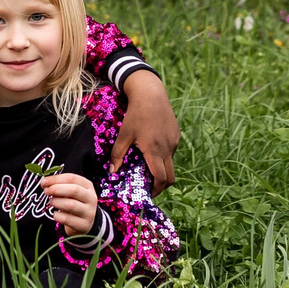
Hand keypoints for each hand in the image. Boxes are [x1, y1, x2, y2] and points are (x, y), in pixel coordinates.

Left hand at [41, 171, 98, 236]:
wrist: (84, 223)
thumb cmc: (75, 203)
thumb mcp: (71, 192)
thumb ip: (59, 186)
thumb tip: (45, 183)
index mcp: (88, 186)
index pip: (72, 178)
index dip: (56, 179)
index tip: (44, 181)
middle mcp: (91, 198)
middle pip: (74, 190)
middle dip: (56, 189)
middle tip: (46, 191)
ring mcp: (88, 212)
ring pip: (71, 205)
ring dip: (56, 202)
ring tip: (52, 202)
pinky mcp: (83, 225)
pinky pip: (66, 219)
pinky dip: (57, 215)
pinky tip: (55, 214)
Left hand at [109, 70, 179, 191]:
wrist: (150, 93)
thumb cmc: (135, 114)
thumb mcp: (124, 134)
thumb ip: (118, 154)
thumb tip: (112, 172)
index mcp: (155, 151)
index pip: (160, 178)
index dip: (156, 190)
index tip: (148, 194)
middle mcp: (168, 148)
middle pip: (170, 176)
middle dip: (161, 184)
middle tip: (150, 186)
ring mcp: (174, 141)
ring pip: (171, 162)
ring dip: (162, 168)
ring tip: (148, 164)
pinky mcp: (176, 134)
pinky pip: (172, 150)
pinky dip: (164, 155)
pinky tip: (152, 147)